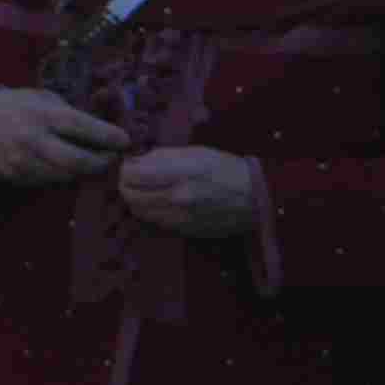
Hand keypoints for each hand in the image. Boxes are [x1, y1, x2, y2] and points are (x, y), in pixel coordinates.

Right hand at [0, 82, 125, 193]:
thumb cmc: (17, 107)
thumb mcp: (44, 99)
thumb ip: (72, 113)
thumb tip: (108, 128)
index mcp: (41, 115)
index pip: (83, 127)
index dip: (108, 136)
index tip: (125, 141)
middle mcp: (31, 140)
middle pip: (78, 162)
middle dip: (102, 162)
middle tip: (111, 157)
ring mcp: (22, 161)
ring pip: (67, 176)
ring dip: (83, 171)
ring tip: (90, 160)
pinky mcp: (15, 177)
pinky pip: (48, 181)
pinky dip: (61, 175)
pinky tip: (61, 164)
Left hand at [113, 144, 265, 243]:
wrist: (258, 199)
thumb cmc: (228, 170)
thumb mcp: (196, 153)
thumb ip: (163, 157)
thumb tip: (136, 161)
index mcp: (179, 174)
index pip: (131, 174)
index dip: (126, 168)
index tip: (130, 164)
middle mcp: (176, 199)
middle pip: (129, 194)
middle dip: (126, 184)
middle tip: (133, 177)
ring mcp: (179, 218)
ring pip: (139, 211)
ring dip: (136, 199)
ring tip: (146, 189)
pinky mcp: (184, 231)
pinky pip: (155, 222)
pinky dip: (151, 211)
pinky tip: (161, 202)